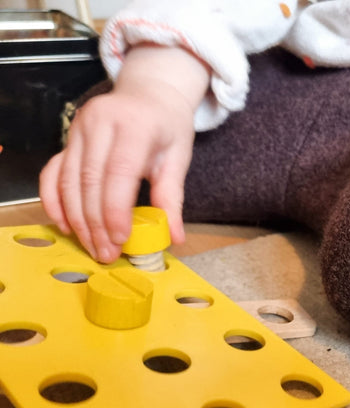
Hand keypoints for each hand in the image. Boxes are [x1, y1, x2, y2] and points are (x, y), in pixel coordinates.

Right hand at [39, 45, 209, 262]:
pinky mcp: (67, 138)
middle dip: (96, 223)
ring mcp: (78, 129)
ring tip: (92, 246)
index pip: (119, 173)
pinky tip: (66, 225)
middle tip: (106, 253)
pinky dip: (55, 201)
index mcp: (134, 126)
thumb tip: (175, 236)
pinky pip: (52, 172)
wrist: (149, 92)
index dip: (115, 210)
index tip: (120, 239)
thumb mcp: (178, 158)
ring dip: (77, 219)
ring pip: (69, 181)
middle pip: (90, 181)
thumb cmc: (168, 126)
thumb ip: (173, 197)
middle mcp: (100, 123)